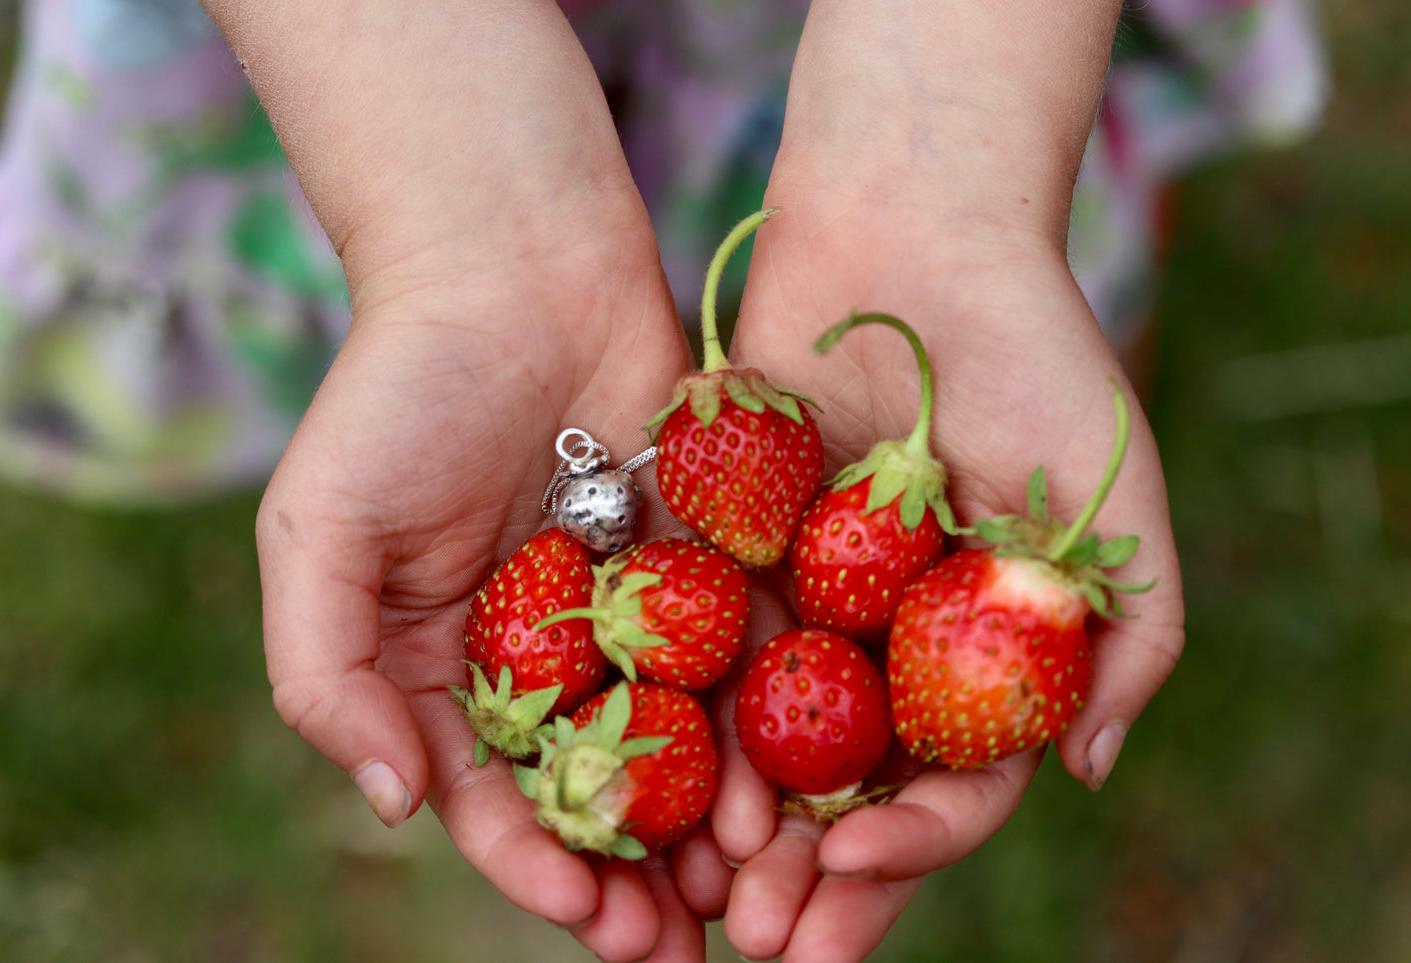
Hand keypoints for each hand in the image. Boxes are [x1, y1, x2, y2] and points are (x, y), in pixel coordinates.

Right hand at [204, 1, 734, 955]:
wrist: (515, 265)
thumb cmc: (400, 392)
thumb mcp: (320, 531)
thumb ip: (327, 673)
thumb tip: (396, 806)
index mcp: (450, 667)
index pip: (493, 798)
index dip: (535, 867)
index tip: (586, 917)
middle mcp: (547, 658)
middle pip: (597, 796)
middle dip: (634, 879)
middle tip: (681, 949)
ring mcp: (635, 617)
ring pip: (680, 750)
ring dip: (710, 830)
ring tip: (750, 896)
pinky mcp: (711, 566)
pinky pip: (743, 662)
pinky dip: (762, 729)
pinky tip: (794, 787)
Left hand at [707, 186, 1183, 960]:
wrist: (914, 231)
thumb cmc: (1035, 355)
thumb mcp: (1114, 497)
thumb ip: (1130, 636)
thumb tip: (1086, 772)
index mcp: (977, 653)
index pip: (950, 785)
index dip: (910, 846)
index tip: (857, 875)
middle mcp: (886, 645)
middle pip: (846, 790)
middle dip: (812, 874)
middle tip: (765, 941)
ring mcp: (802, 605)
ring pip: (762, 745)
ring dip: (731, 828)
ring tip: (698, 897)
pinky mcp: (724, 554)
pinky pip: (695, 652)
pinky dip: (674, 722)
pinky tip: (640, 781)